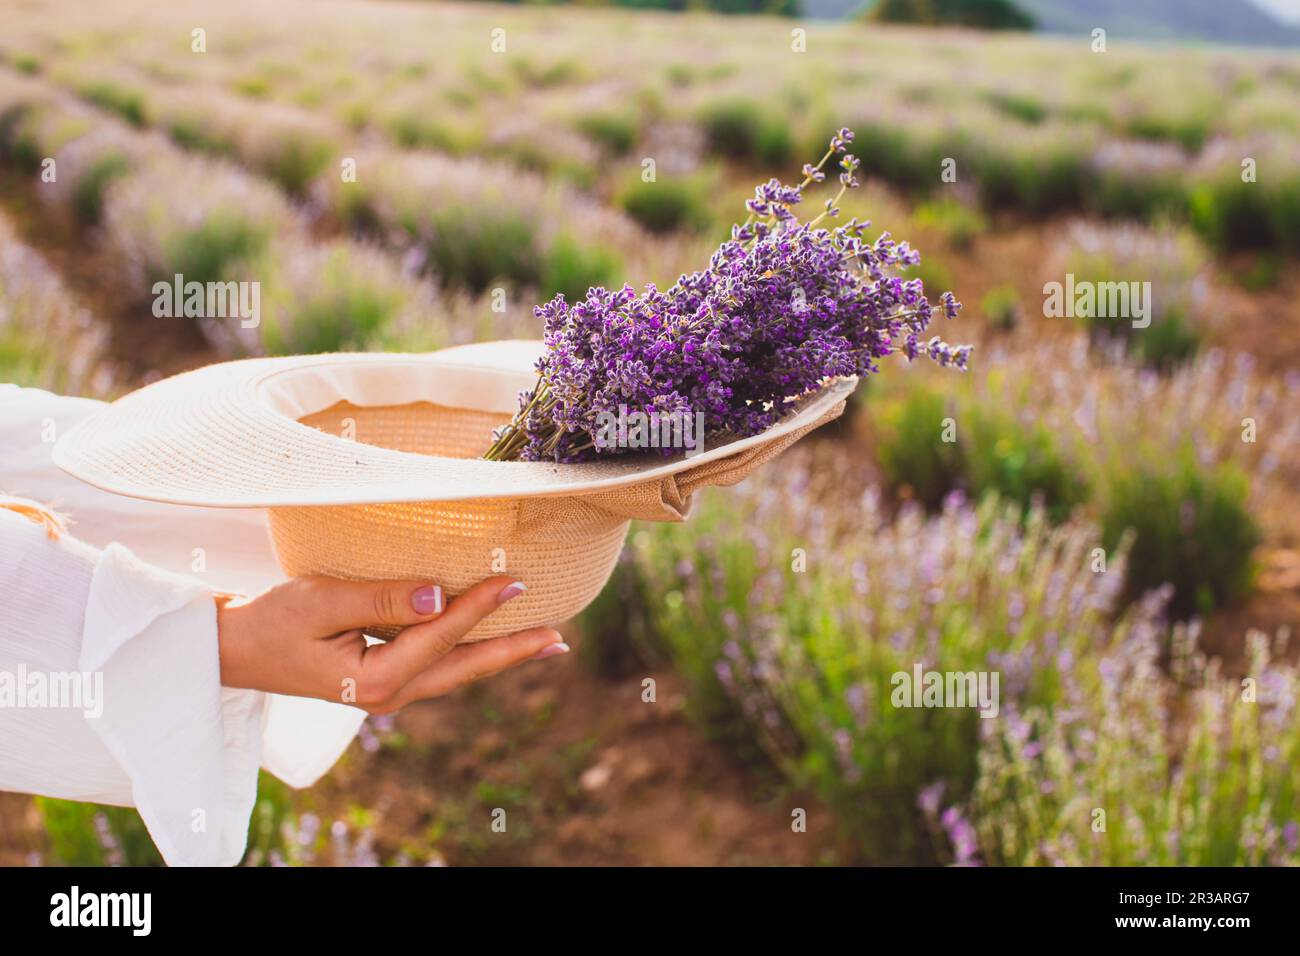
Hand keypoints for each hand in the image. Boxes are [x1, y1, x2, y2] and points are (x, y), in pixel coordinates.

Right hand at [216, 576, 567, 712]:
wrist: (235, 651)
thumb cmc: (272, 620)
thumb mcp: (320, 600)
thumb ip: (381, 598)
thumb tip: (436, 596)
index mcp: (374, 679)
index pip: (441, 635)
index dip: (479, 606)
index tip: (516, 582)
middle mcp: (388, 695)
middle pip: (464, 668)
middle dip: (514, 651)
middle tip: (560, 639)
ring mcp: (388, 692)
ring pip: (456, 671)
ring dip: (499, 654)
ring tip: (544, 642)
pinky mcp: (385, 681)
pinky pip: (439, 667)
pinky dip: (470, 653)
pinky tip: (492, 641)